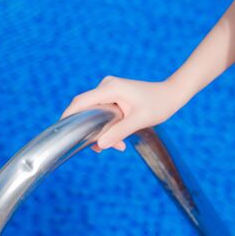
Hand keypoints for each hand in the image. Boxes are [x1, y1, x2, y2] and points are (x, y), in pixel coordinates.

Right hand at [58, 76, 187, 152]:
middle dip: (91, 131)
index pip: (80, 102)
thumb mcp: (140, 120)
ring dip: (102, 131)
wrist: (172, 94)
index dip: (68, 116)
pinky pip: (103, 112)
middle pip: (86, 110)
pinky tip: (120, 139)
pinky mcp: (114, 96)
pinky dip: (108, 126)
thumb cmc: (159, 105)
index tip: (61, 133)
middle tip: (102, 149)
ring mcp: (110, 90)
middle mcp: (107, 86)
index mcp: (111, 88)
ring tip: (119, 145)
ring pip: (95, 113)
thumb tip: (99, 145)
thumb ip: (119, 132)